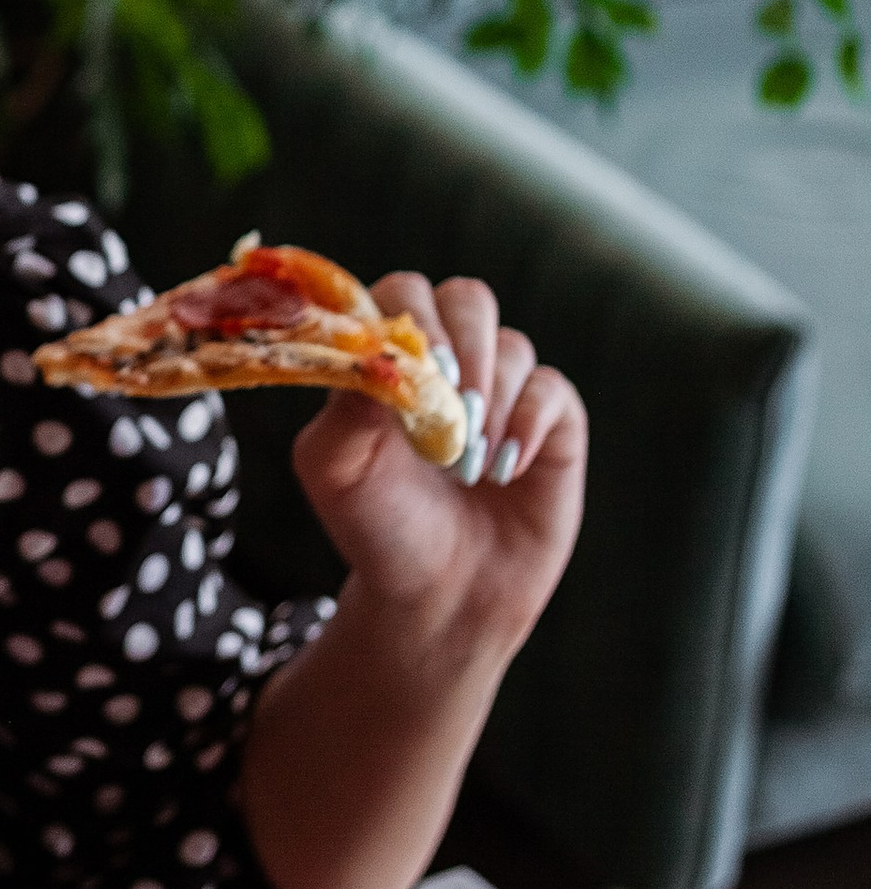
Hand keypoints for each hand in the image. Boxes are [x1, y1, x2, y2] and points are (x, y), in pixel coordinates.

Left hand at [289, 272, 586, 655]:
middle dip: (461, 344)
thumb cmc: (377, 526)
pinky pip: (552, 389)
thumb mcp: (336, 469)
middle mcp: (450, 362)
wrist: (437, 594)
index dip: (410, 318)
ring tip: (466, 465)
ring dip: (489, 399)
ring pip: (512, 344)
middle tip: (451, 403)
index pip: (401, 294)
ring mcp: (503, 389)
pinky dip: (528, 421)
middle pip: (467, 298)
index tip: (413, 365)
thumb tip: (378, 353)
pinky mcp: (551, 423)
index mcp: (390, 359)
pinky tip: (503, 470)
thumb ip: (345, 406)